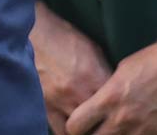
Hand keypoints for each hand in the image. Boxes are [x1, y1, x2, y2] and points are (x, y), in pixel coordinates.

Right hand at [31, 2, 112, 133]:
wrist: (32, 32)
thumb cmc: (63, 36)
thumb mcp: (92, 50)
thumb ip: (104, 73)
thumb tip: (115, 89)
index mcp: (95, 78)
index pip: (117, 105)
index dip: (121, 110)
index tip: (124, 112)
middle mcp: (79, 94)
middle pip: (102, 123)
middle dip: (107, 124)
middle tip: (111, 124)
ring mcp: (60, 102)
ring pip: (81, 131)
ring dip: (88, 130)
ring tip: (93, 127)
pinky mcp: (44, 105)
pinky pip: (59, 130)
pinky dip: (68, 131)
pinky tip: (73, 129)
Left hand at [65, 36, 156, 134]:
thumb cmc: (152, 60)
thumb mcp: (121, 71)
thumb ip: (107, 92)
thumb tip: (99, 104)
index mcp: (108, 99)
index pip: (76, 125)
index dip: (74, 127)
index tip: (78, 126)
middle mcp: (123, 118)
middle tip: (96, 132)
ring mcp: (144, 130)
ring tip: (118, 132)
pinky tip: (138, 133)